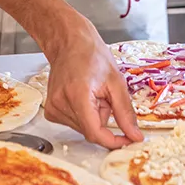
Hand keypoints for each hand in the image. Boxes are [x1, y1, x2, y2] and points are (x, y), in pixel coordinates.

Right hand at [42, 16, 143, 148]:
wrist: (69, 43)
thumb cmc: (91, 55)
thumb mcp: (116, 82)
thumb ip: (125, 113)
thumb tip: (134, 136)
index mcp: (78, 95)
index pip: (95, 133)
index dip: (113, 141)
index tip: (127, 140)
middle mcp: (61, 104)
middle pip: (90, 130)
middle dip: (103, 118)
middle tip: (105, 97)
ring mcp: (53, 108)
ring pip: (83, 128)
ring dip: (93, 116)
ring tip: (92, 94)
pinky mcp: (50, 111)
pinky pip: (74, 123)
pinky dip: (83, 114)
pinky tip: (82, 97)